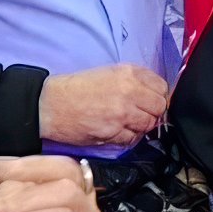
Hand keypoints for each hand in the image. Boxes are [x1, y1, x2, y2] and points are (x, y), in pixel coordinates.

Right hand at [38, 63, 168, 146]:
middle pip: (159, 107)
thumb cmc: (75, 88)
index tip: (150, 100)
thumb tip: (153, 93)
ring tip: (126, 123)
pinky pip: (133, 138)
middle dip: (152, 112)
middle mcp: (129, 91)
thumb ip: (133, 80)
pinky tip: (117, 131)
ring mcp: (122, 113)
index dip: (157, 95)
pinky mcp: (113, 132)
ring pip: (149, 124)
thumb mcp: (107, 73)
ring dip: (141, 126)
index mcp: (128, 73)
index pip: (161, 87)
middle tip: (139, 114)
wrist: (50, 105)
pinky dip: (128, 137)